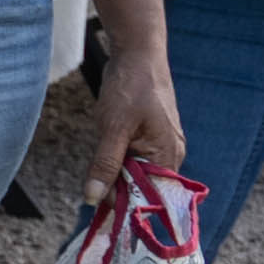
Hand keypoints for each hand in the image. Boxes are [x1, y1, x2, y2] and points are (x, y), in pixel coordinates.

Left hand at [86, 52, 184, 197]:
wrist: (137, 54)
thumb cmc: (130, 87)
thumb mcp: (113, 128)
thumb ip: (105, 165)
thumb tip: (93, 199)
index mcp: (169, 156)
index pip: (150, 198)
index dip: (125, 205)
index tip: (99, 208)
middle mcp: (171, 155)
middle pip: (141, 187)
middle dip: (116, 184)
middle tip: (94, 173)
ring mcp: (161, 146)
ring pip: (133, 172)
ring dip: (114, 168)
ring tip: (108, 142)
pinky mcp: (150, 138)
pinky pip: (131, 157)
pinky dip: (116, 156)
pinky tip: (109, 139)